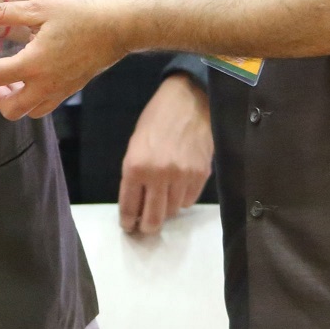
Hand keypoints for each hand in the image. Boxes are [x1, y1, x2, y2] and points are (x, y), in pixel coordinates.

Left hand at [0, 0, 130, 117]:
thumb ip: (4, 13)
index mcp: (33, 64)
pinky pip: (45, 105)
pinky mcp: (71, 89)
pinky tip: (34, 75)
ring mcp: (60, 90)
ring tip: (14, 76)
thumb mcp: (40, 8)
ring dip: (15, 100)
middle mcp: (45, 84)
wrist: (120, 27)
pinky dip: (33, 98)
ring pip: (29, 112)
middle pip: (10, 110)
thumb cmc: (82, 14)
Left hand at [119, 74, 212, 234]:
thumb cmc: (156, 120)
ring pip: (172, 211)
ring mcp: (182, 177)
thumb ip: (135, 175)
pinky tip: (178, 188)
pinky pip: (189, 201)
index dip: (128, 221)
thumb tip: (137, 203)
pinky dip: (182, 199)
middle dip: (147, 226)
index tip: (129, 226)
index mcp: (135, 166)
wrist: (188, 101)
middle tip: (146, 226)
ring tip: (163, 200)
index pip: (130, 206)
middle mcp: (158, 175)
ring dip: (166, 210)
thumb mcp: (135, 145)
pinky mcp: (200, 175)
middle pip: (153, 218)